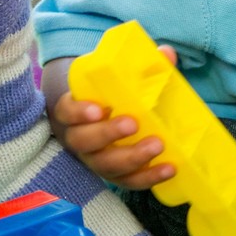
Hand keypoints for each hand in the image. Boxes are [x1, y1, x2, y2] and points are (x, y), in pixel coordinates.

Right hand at [46, 44, 179, 190]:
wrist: (105, 120)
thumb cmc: (112, 96)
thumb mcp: (118, 80)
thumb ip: (141, 67)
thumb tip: (166, 53)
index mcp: (74, 111)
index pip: (67, 111)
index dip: (79, 112)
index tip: (98, 109)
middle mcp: (79, 138)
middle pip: (84, 142)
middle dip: (108, 134)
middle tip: (133, 124)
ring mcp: (95, 160)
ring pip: (106, 166)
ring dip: (132, 158)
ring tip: (157, 146)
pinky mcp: (115, 175)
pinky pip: (128, 182)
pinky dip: (148, 177)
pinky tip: (168, 168)